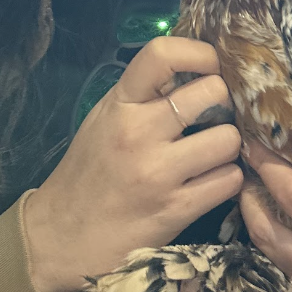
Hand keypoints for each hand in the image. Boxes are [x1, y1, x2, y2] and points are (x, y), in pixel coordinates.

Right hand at [22, 36, 242, 291]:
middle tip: (212, 120)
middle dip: (222, 105)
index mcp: (119, 104)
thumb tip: (192, 71)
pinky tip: (208, 184)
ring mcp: (158, 172)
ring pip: (229, 138)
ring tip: (209, 157)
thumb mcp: (103, 121)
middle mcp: (138, 132)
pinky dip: (225, 181)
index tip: (210, 66)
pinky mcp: (176, 209)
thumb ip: (142, 96)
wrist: (62, 238)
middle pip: (213, 92)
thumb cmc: (87, 175)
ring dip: (226, 148)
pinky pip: (229, 180)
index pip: (162, 54)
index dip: (199, 53)